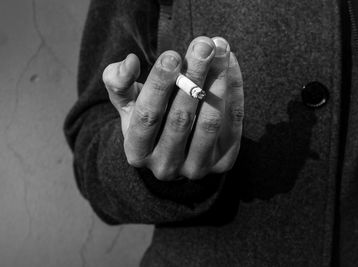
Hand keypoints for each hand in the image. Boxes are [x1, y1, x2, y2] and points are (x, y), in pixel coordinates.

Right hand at [102, 36, 243, 179]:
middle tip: (203, 45)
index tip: (172, 55)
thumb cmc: (149, 118)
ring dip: (218, 83)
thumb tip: (130, 62)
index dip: (159, 85)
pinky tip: (230, 65)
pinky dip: (234, 93)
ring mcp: (196, 167)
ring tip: (220, 50)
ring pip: (209, 123)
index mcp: (138, 151)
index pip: (147, 116)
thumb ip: (119, 82)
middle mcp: (165, 165)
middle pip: (181, 119)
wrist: (177, 148)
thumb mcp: (127, 103)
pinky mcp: (223, 162)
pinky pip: (233, 125)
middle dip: (193, 77)